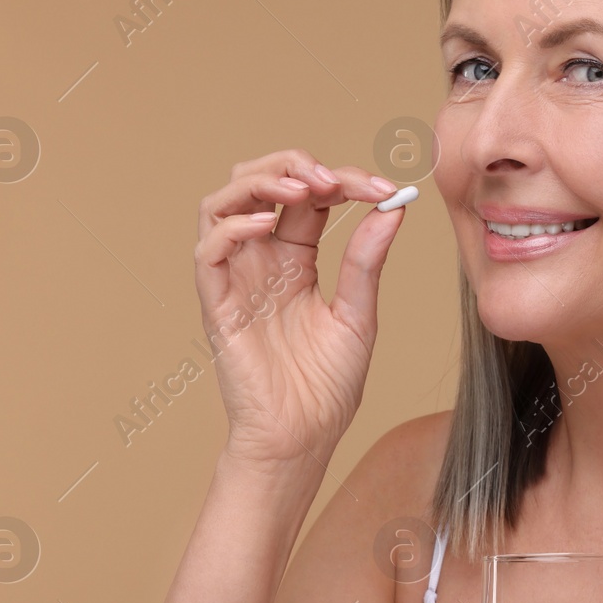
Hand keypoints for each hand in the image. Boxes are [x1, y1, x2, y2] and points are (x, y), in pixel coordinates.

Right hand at [193, 148, 403, 470]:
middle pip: (259, 182)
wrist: (302, 438)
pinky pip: (208, 250)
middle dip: (296, 164)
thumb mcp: (359, 315)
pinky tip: (270, 225)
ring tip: (303, 187)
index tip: (385, 189)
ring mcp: (236, 278)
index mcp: (296, 259)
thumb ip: (367, 262)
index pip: (310, 197)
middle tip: (335, 178)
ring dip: (261, 181)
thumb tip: (394, 208)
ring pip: (224, 202)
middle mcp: (261, 260)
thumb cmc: (327, 387)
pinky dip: (235, 226)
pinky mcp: (218, 304)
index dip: (343, 180)